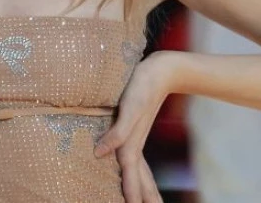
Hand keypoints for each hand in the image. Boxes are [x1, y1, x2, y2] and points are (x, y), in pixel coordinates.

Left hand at [95, 50, 176, 202]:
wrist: (160, 70)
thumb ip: (118, 131)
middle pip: (141, 178)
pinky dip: (137, 169)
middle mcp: (135, 143)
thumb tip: (100, 153)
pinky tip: (133, 167)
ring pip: (141, 169)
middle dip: (145, 196)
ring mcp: (137, 136)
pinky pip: (135, 156)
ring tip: (150, 201)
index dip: (131, 193)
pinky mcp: (135, 126)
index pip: (131, 176)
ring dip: (144, 186)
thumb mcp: (130, 108)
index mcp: (132, 143)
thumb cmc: (143, 85)